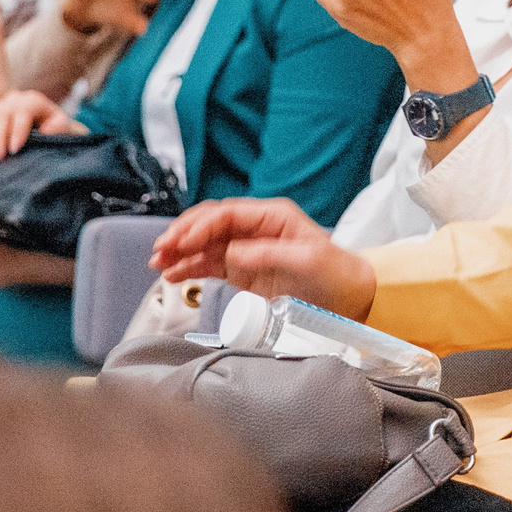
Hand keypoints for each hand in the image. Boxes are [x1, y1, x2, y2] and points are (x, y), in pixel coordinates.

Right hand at [0, 89, 73, 161]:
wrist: (46, 128)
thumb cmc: (55, 129)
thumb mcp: (62, 127)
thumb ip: (58, 127)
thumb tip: (46, 130)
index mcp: (33, 100)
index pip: (22, 112)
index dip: (17, 131)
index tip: (14, 150)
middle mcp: (13, 100)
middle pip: (1, 116)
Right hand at [148, 197, 377, 319]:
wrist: (351, 298)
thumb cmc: (335, 274)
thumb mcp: (307, 261)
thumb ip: (269, 255)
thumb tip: (233, 253)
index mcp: (272, 216)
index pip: (226, 214)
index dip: (200, 225)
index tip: (182, 242)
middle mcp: (257, 228)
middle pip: (210, 224)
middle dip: (183, 235)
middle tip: (161, 251)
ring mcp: (248, 249)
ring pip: (205, 244)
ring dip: (180, 252)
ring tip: (159, 265)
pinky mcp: (244, 270)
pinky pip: (210, 264)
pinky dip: (190, 268)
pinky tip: (173, 275)